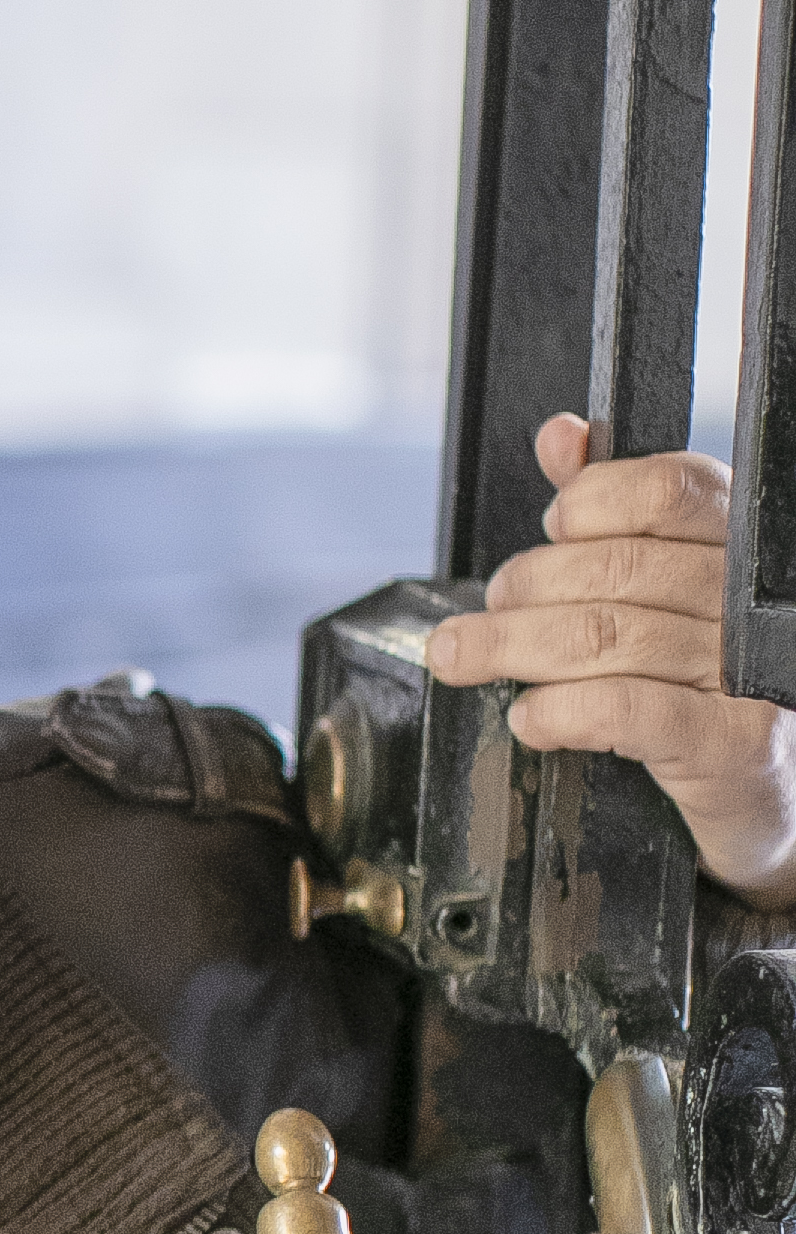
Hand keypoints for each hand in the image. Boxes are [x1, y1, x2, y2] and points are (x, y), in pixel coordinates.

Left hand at [426, 415, 795, 903]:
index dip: (590, 503)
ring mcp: (752, 675)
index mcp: (741, 546)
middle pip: (618, 569)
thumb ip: (613, 514)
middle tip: (481, 617)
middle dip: (526, 590)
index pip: (665, 490)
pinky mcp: (736, 746)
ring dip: (518, 648)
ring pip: (610, 637)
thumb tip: (561, 438)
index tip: (549, 531)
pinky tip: (531, 719)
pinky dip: (564, 711)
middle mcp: (752, 604)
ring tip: (469, 660)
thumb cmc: (704, 686)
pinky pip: (631, 710)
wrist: (764, 795)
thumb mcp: (662, 591)